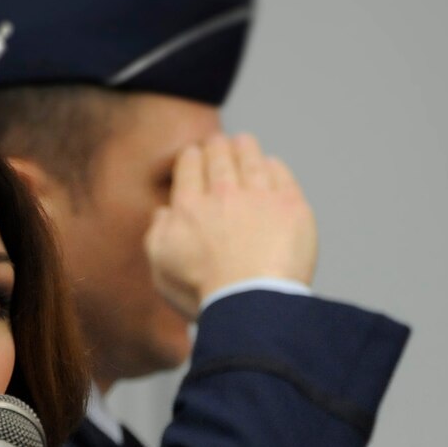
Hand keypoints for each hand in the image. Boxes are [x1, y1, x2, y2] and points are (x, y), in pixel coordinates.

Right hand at [145, 133, 317, 317]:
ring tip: (243, 142)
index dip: (191, 157)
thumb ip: (157, 234)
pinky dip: (273, 166)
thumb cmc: (204, 293)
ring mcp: (260, 196)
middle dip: (217, 147)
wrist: (251, 304)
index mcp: (189, 206)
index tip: (193, 154)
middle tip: (218, 143)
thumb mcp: (161, 267)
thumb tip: (163, 212)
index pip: (188, 167)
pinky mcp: (290, 206)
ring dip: (244, 147)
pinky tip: (271, 165)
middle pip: (219, 157)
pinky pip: (281, 174)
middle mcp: (223, 193)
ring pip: (251, 158)